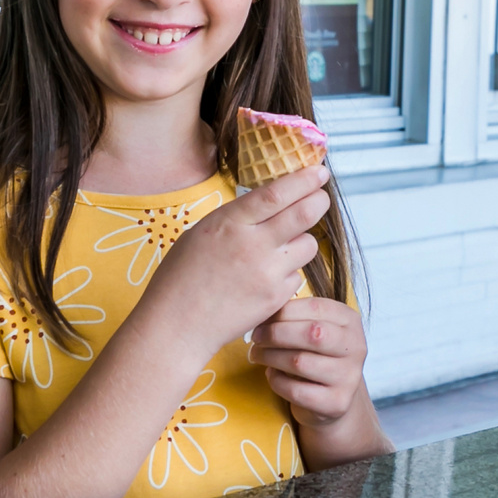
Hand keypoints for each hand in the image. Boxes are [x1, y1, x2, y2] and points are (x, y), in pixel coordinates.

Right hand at [145, 164, 332, 353]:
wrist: (176, 325)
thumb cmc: (181, 277)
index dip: (304, 180)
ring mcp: (267, 274)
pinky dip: (288, 274)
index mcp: (230, 223)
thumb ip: (237, 219)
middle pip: (305, 214)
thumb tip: (269, 204)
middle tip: (321, 198)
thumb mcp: (202, 233)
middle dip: (319, 201)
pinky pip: (297, 276)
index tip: (320, 172)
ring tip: (280, 249)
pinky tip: (266, 280)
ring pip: (308, 246)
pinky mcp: (276, 298)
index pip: (277, 194)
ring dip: (301, 242)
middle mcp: (253, 245)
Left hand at [252, 294, 368, 423]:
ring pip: (300, 362)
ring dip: (270, 357)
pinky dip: (276, 381)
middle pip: (311, 333)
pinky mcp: (337, 403)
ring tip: (257, 355)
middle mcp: (356, 347)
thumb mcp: (313, 329)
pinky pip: (296, 390)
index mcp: (350, 321)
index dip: (283, 311)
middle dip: (276, 333)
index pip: (315, 307)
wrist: (333, 398)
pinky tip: (271, 374)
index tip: (262, 318)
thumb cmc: (315, 355)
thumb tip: (262, 309)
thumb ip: (295, 316)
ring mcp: (349, 377)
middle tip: (256, 337)